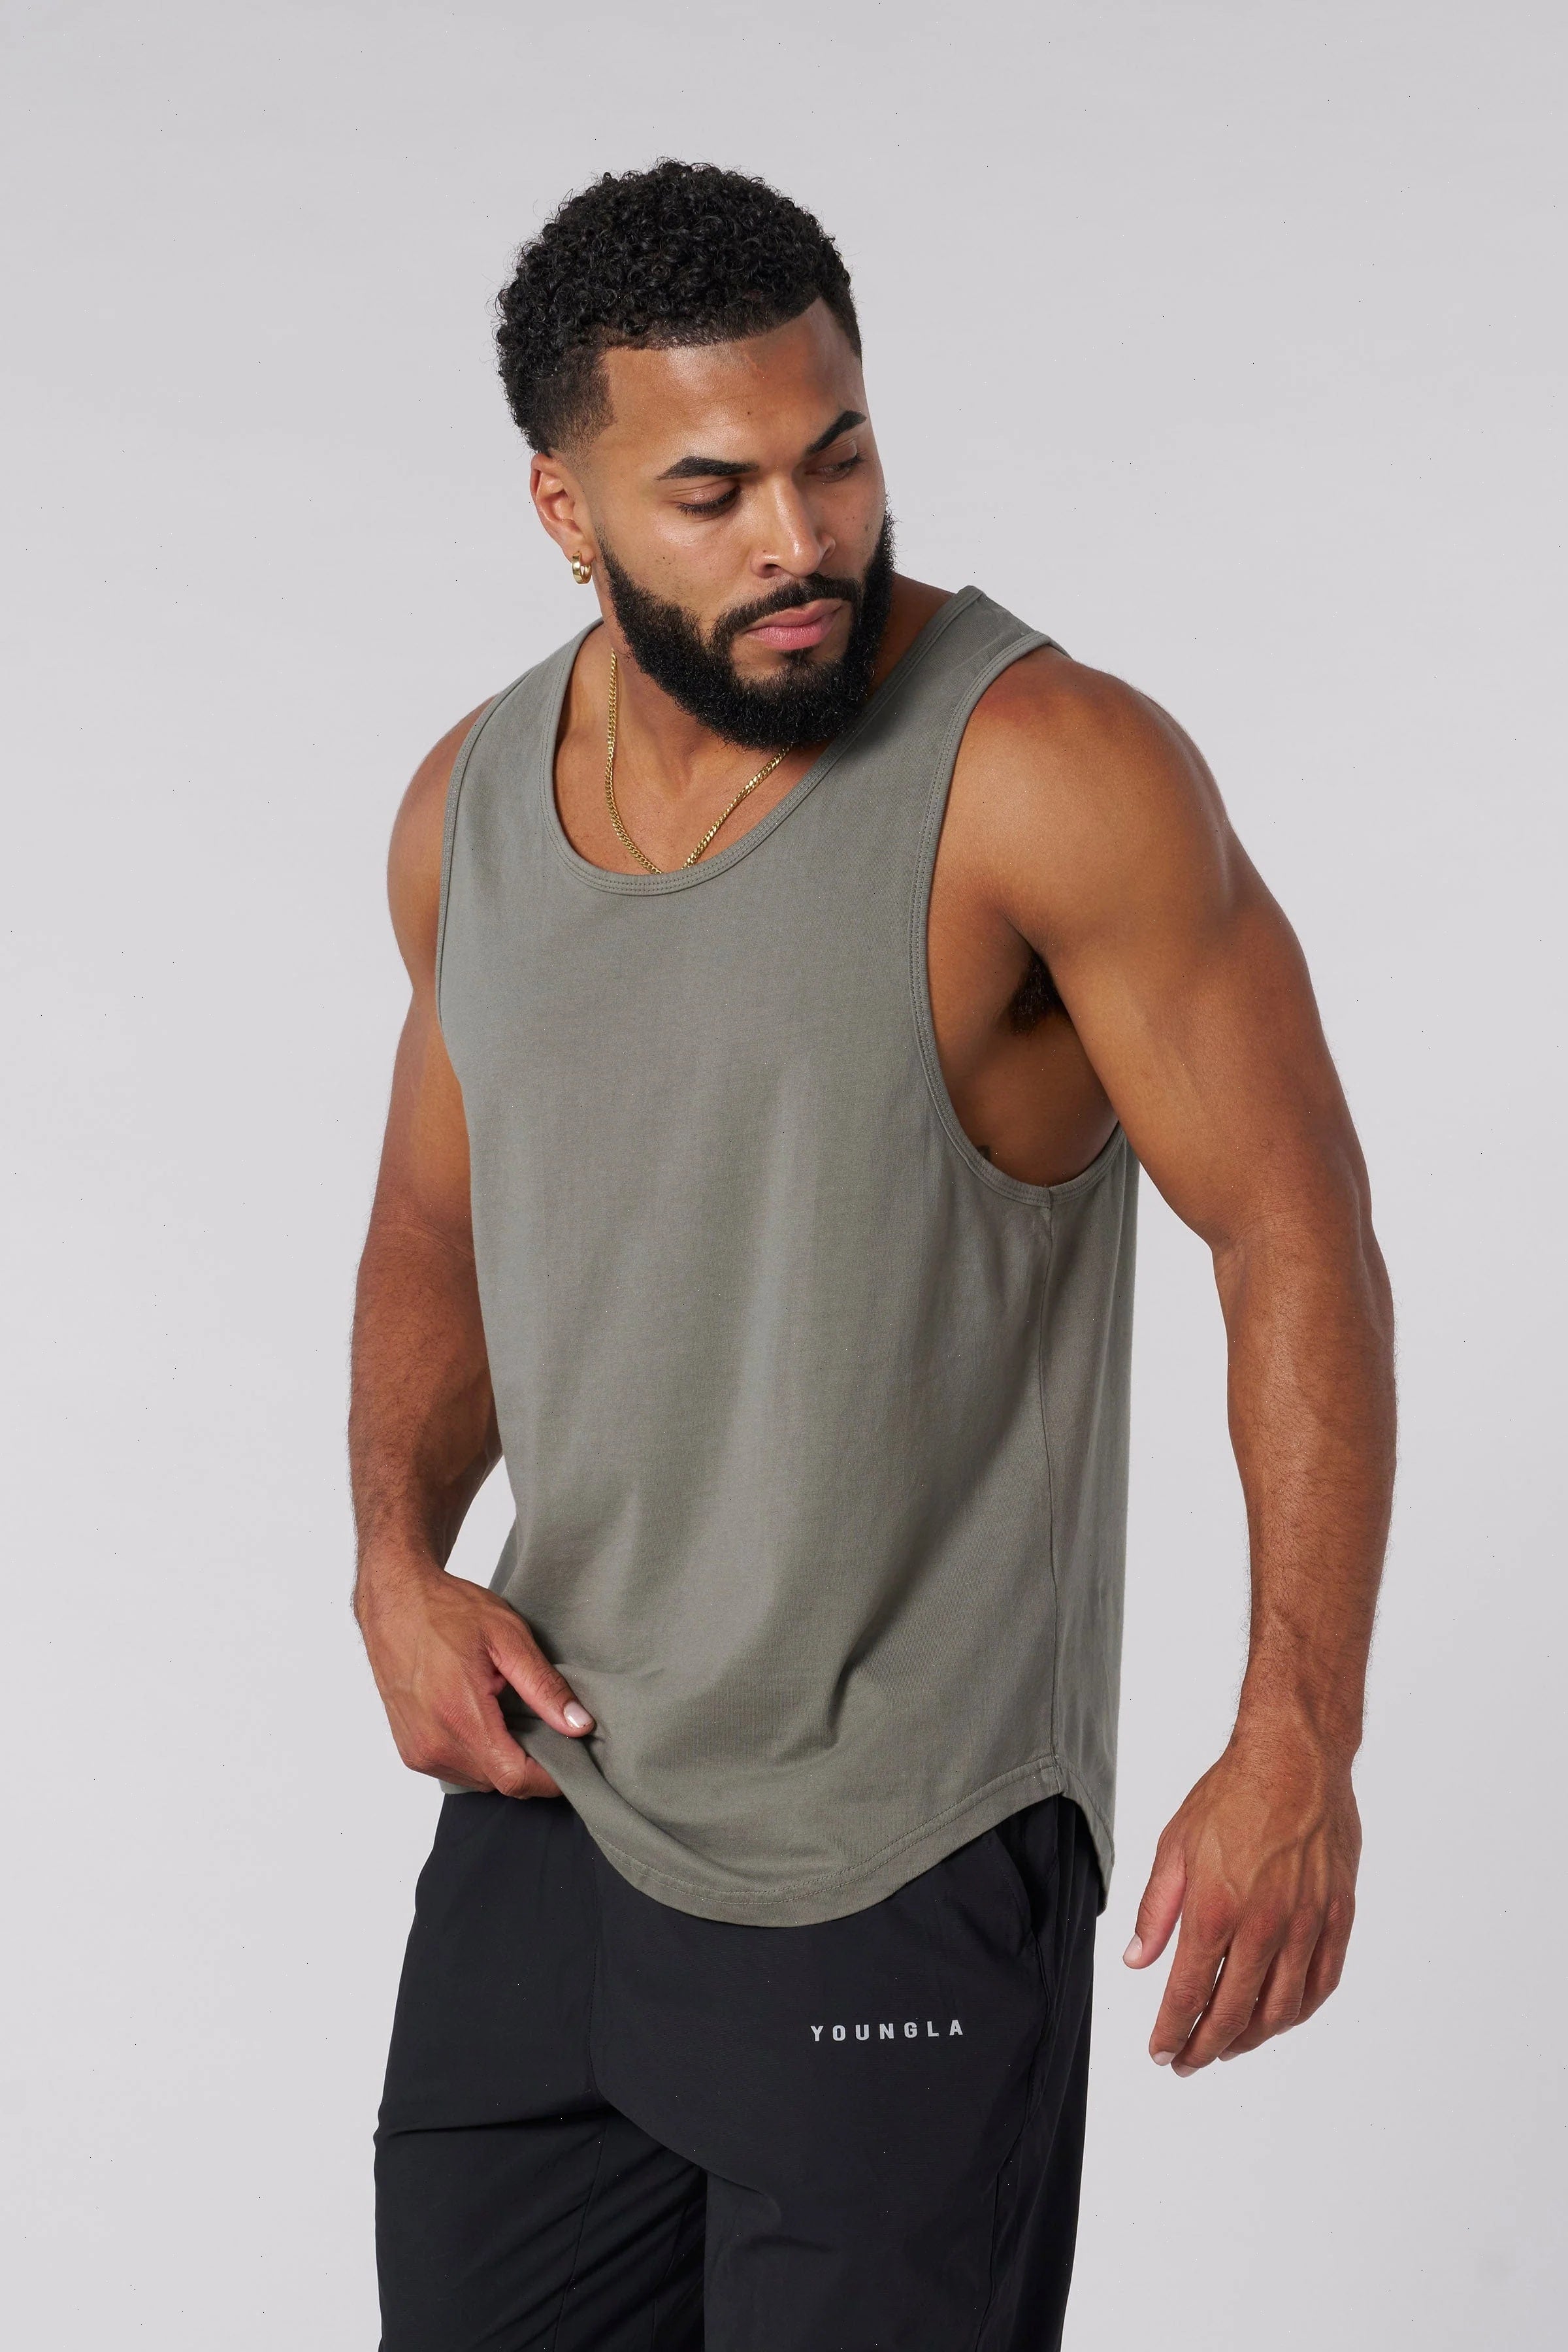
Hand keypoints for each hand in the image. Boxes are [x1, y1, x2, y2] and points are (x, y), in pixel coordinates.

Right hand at [355, 1559, 593, 1797]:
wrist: (394, 1601)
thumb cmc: (446, 1611)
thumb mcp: (507, 1637)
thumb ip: (544, 1687)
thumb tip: (579, 1725)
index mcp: (459, 1715)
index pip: (515, 1778)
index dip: (551, 1778)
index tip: (572, 1761)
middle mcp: (434, 1743)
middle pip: (499, 1783)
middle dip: (530, 1765)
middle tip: (546, 1728)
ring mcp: (418, 1751)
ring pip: (478, 1780)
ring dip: (501, 1760)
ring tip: (509, 1717)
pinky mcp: (409, 1750)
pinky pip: (455, 1770)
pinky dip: (477, 1755)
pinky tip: (483, 1720)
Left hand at [1122, 1724, 1360, 2073]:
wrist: (1295, 1758)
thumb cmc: (1232, 1794)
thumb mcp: (1174, 1845)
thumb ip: (1156, 1910)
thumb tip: (1137, 1962)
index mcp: (1216, 1908)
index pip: (1189, 1993)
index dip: (1172, 2032)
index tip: (1160, 2052)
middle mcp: (1264, 1926)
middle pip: (1233, 2013)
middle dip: (1205, 2047)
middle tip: (1187, 2061)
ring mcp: (1307, 1924)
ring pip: (1280, 2010)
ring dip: (1250, 2039)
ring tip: (1227, 2046)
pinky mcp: (1338, 1916)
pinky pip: (1321, 1983)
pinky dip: (1298, 2012)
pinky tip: (1279, 2017)